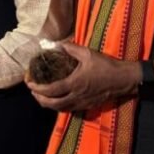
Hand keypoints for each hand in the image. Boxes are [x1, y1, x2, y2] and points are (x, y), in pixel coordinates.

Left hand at [25, 42, 140, 110]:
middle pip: (52, 104)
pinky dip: (59, 106)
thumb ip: (70, 48)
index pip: (50, 91)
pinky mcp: (88, 106)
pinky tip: (57, 99)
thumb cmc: (106, 65)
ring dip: (48, 104)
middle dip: (39, 99)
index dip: (37, 89)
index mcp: (74, 84)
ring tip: (41, 96)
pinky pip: (69, 110)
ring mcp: (83, 103)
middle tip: (33, 91)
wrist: (124, 79)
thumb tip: (56, 44)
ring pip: (61, 109)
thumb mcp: (87, 53)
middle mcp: (77, 96)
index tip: (29, 84)